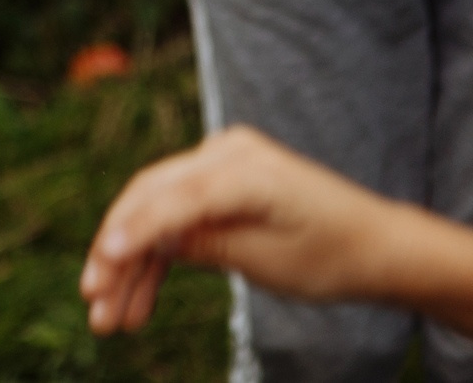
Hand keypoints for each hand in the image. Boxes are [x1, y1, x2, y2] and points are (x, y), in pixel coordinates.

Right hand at [82, 127, 407, 334]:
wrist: (378, 247)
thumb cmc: (334, 255)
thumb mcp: (271, 261)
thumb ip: (206, 245)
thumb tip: (146, 242)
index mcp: (244, 168)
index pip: (173, 198)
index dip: (134, 232)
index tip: (103, 263)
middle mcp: (223, 153)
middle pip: (149, 200)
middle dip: (116, 254)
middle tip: (94, 303)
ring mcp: (218, 164)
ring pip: (154, 213)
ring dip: (131, 264)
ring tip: (111, 319)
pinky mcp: (217, 185)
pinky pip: (174, 217)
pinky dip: (156, 256)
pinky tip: (138, 300)